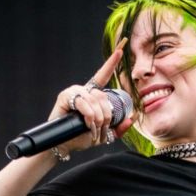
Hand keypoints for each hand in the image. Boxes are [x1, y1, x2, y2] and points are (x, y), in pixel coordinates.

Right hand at [47, 37, 135, 155]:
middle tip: (101, 129)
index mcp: (92, 95)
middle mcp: (84, 91)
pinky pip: (84, 104)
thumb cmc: (81, 138)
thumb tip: (132, 118)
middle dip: (106, 116)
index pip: (102, 76)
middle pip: (103, 96)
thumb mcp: (104, 134)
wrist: (64, 145)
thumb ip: (118, 127)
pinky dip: (89, 117)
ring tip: (93, 130)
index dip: (111, 63)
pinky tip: (87, 124)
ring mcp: (74, 92)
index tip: (120, 50)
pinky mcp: (65, 96)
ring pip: (95, 100)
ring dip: (98, 118)